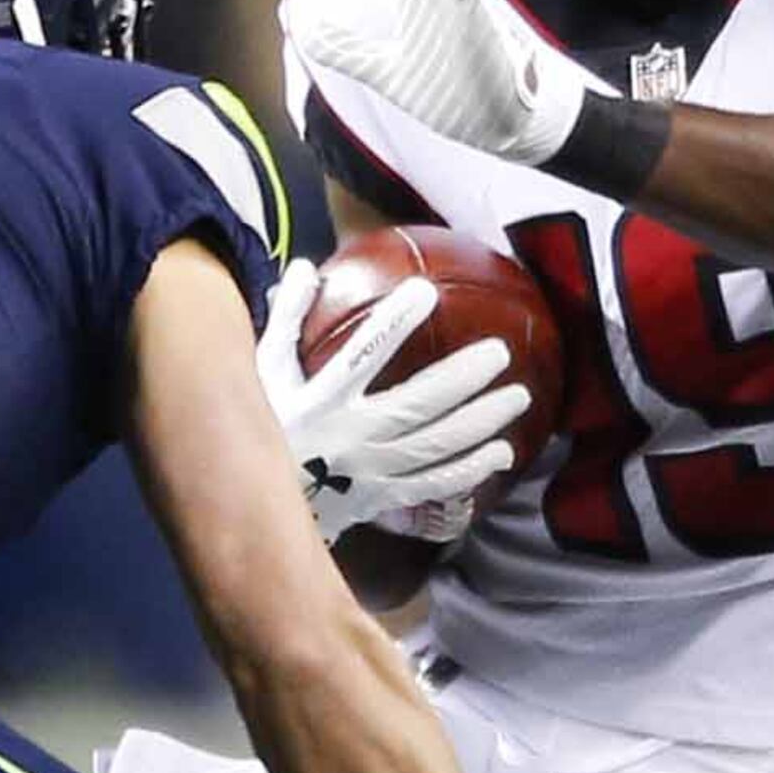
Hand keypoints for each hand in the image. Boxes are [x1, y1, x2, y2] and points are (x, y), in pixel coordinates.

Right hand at [254, 255, 531, 544]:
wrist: (254, 504)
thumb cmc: (265, 425)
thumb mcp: (262, 372)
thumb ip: (285, 320)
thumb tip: (304, 267)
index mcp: (319, 401)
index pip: (361, 356)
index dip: (393, 324)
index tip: (425, 291)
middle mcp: (348, 438)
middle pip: (415, 406)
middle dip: (461, 379)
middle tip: (501, 352)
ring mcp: (368, 473)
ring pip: (434, 448)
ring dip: (479, 423)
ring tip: (518, 398)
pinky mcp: (381, 499)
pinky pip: (431, 485)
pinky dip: (468, 471)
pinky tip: (501, 453)